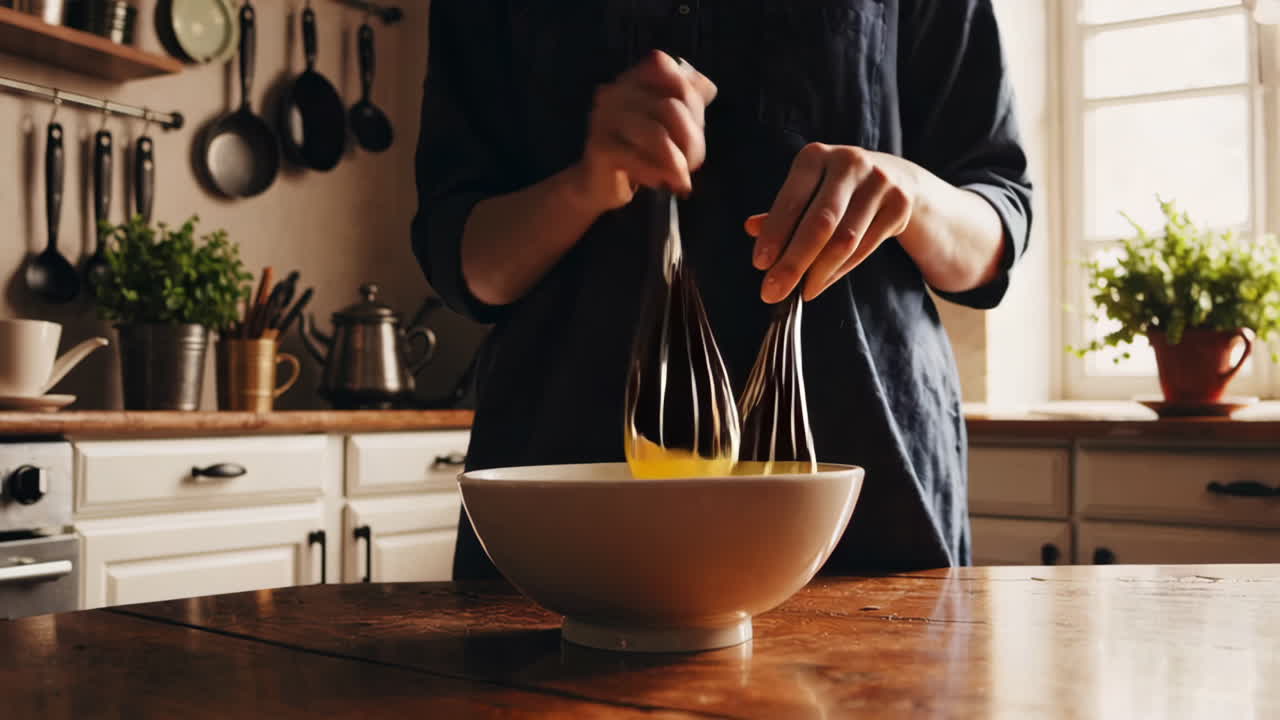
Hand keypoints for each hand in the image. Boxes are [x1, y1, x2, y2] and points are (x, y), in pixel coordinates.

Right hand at [571, 50, 717, 211]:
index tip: (693, 127)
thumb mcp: (669, 123)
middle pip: (672, 108)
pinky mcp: (599, 147)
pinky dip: (657, 174)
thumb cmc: (640, 151)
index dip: (692, 101)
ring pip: (657, 135)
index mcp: (633, 79)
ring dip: (676, 162)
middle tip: (692, 164)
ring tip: (679, 178)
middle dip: (691, 141)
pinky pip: (638, 159)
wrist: (600, 185)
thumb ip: (687, 100)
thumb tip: (709, 87)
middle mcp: (615, 92)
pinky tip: (660, 183)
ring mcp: (604, 118)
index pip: (671, 72)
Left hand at [746, 144, 917, 302]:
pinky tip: (821, 282)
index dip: (775, 235)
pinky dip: (839, 271)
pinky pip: (864, 248)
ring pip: (845, 241)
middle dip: (793, 263)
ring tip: (800, 291)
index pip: (792, 201)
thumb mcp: (806, 190)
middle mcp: (848, 164)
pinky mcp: (899, 206)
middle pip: (820, 224)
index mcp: (815, 156)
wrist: (893, 176)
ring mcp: (878, 183)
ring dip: (818, 273)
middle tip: (773, 292)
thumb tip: (751, 229)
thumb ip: (781, 212)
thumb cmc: (834, 188)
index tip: (759, 264)